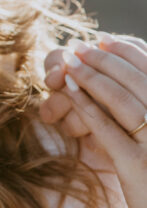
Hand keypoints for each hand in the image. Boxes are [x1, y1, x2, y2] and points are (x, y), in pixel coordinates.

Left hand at [42, 35, 146, 207]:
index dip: (130, 51)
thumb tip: (132, 86)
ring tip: (72, 62)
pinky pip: (107, 128)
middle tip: (82, 45)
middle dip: (107, 57)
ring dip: (93, 75)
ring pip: (122, 99)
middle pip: (138, 79)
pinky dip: (86, 105)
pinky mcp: (138, 167)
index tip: (106, 40)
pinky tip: (69, 92)